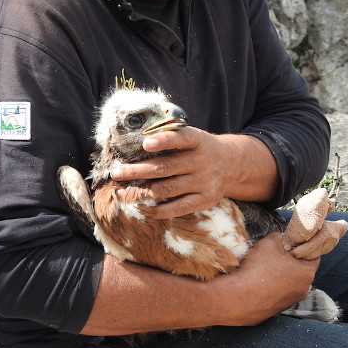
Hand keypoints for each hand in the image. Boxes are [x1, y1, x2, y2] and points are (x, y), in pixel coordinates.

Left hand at [110, 128, 278, 218]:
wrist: (232, 165)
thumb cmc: (199, 149)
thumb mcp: (192, 137)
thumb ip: (171, 139)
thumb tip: (135, 145)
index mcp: (197, 141)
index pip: (181, 138)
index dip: (164, 141)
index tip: (145, 144)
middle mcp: (201, 161)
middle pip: (165, 167)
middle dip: (137, 171)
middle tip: (116, 172)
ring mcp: (203, 182)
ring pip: (168, 189)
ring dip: (142, 191)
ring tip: (122, 191)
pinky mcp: (204, 200)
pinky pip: (178, 208)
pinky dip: (159, 210)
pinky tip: (142, 208)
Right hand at [214, 233, 319, 325]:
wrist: (240, 297)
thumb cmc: (259, 268)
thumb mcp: (269, 242)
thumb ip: (280, 237)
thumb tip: (281, 239)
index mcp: (307, 273)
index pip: (314, 255)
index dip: (303, 245)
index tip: (292, 241)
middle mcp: (304, 289)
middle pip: (301, 268)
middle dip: (290, 260)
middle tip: (275, 252)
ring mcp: (291, 301)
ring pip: (290, 281)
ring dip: (280, 273)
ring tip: (264, 267)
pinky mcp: (278, 308)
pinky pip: (279, 291)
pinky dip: (272, 285)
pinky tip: (259, 280)